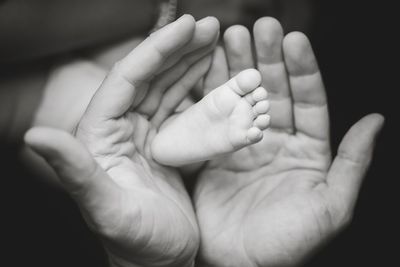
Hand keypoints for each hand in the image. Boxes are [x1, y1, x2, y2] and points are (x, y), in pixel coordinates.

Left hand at [25, 15, 219, 266]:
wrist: (160, 262)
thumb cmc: (134, 243)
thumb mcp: (107, 210)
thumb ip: (75, 172)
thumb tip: (36, 135)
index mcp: (100, 138)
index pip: (127, 80)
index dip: (155, 50)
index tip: (186, 26)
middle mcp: (121, 130)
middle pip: (150, 78)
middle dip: (179, 50)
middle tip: (208, 27)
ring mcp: (146, 136)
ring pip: (168, 89)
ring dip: (190, 64)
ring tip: (214, 42)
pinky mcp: (167, 145)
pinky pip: (183, 109)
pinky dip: (199, 90)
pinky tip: (214, 76)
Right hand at [195, 17, 383, 266]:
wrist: (239, 265)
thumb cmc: (288, 243)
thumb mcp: (331, 207)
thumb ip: (353, 163)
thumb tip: (375, 120)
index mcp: (307, 151)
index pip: (308, 100)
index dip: (302, 69)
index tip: (294, 40)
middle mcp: (275, 142)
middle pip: (273, 91)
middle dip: (267, 58)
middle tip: (257, 27)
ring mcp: (243, 145)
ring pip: (242, 98)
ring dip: (237, 68)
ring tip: (230, 37)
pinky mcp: (214, 154)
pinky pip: (214, 118)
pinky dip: (210, 94)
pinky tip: (206, 70)